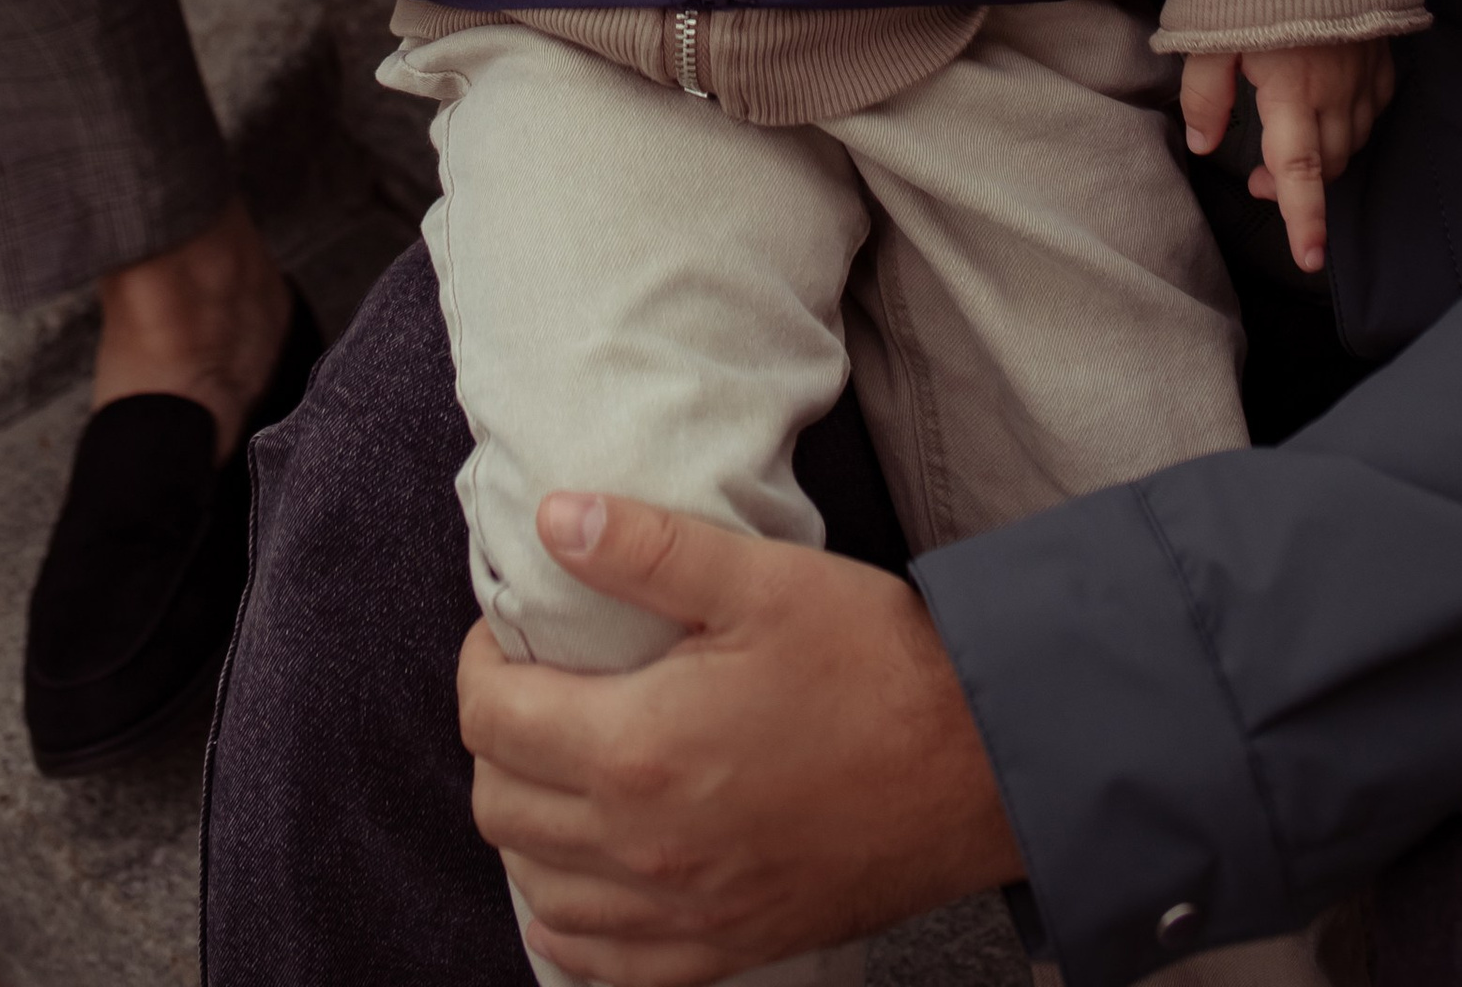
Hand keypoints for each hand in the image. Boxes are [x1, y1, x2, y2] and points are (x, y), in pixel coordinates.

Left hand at [459, 497, 1022, 984]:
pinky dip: (568, 917)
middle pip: (498, 806)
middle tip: (539, 685)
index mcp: (637, 749)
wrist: (978, 767)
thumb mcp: (761, 578)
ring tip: (565, 760)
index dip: (483, 663)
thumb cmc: (874, 664)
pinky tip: (587, 871)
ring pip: (535, 886)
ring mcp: (680, 913)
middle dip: (498, 738)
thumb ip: (646, 549)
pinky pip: (598, 961)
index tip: (513, 634)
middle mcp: (642, 848)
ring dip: (527, 822)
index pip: (490, 719)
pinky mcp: (721, 949)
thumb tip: (554, 517)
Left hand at [1179, 36, 1393, 273]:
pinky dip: (1353, 123)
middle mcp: (1339, 90)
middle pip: (1327, 164)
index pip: (1301, 174)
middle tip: (1259, 181)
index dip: (1305, 221)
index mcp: (1293, 91)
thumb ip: (1205, 94)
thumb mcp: (1210, 32)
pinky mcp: (1383, 52)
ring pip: (1353, 139)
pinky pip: (1374, 106)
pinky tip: (1329, 111)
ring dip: (1322, 155)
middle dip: (1297, 185)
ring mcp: (1367, 71)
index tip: (1310, 259)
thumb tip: (1206, 145)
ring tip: (1286, 147)